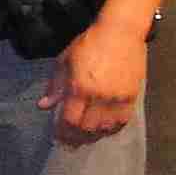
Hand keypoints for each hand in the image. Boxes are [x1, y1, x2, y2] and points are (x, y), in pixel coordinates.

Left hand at [40, 20, 147, 145]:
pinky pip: (122, 121)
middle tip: (70, 143)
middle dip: (76, 138)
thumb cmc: (88, 43)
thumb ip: (54, 86)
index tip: (57, 137)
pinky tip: (104, 130)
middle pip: (87, 128)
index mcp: (79, 87)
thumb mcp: (64, 60)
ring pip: (105, 128)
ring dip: (94, 136)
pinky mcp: (132, 96)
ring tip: (86, 137)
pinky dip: (112, 129)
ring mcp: (117, 97)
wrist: (121, 31)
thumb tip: (43, 106)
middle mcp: (99, 95)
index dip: (62, 132)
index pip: (69, 120)